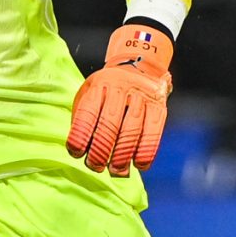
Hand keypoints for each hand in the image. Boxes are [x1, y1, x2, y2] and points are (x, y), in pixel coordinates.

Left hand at [67, 22, 172, 176]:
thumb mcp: (90, 91)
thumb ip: (83, 115)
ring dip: (122, 155)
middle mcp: (121, 88)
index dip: (80, 136)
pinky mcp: (159, 106)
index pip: (87, 113)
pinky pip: (153, 132)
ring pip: (131, 130)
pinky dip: (146, 151)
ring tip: (116, 170)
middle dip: (101, 150)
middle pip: (109, 124)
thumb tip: (80, 148)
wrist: (141, 65)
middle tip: (95, 166)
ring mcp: (142, 97)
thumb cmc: (109, 87)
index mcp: (100, 85)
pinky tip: (139, 164)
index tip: (76, 153)